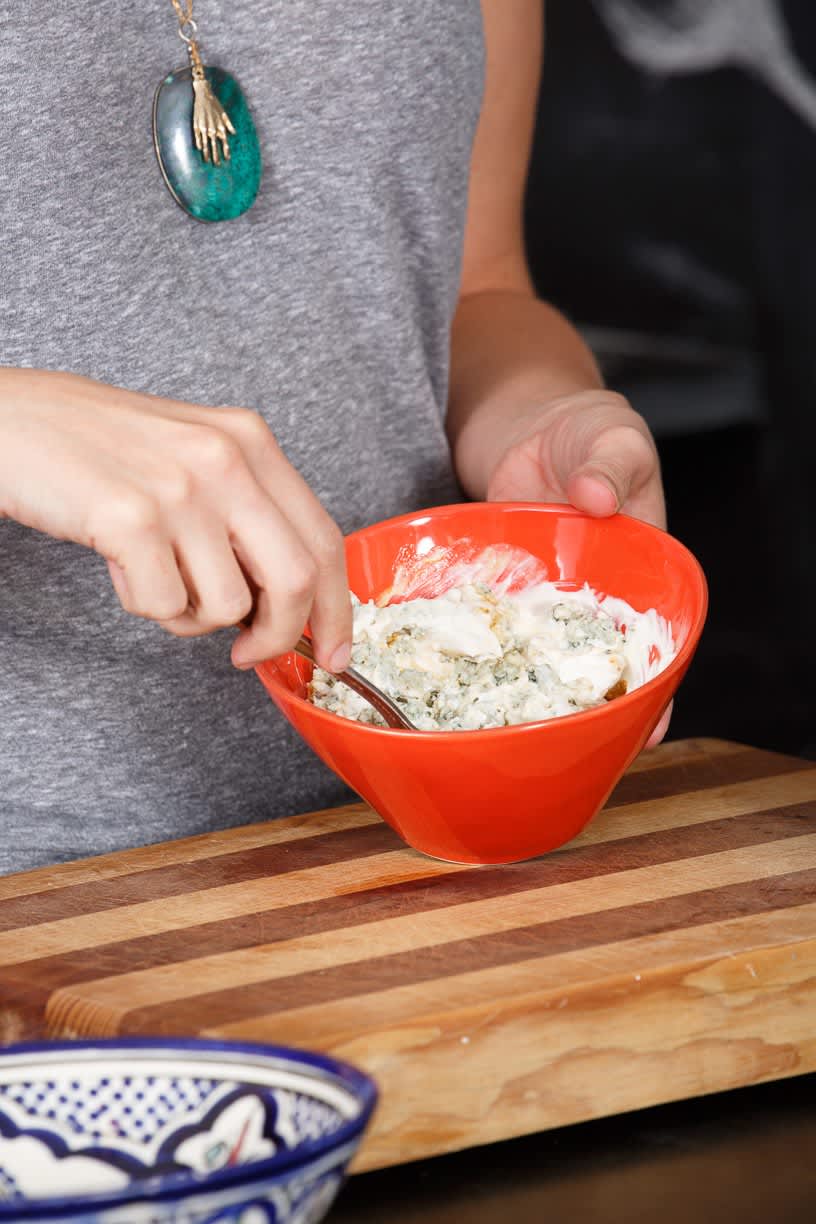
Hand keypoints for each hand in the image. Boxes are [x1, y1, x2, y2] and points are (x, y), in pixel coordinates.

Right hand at [0, 370, 351, 671]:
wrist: (12, 422)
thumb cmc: (102, 452)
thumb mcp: (194, 458)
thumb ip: (248, 516)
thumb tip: (292, 603)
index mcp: (250, 441)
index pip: (323, 539)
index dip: (338, 608)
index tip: (336, 652)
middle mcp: (225, 458)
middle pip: (294, 580)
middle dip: (278, 635)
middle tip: (246, 653)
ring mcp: (179, 487)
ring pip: (225, 604)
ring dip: (189, 615)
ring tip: (153, 572)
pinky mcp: (130, 518)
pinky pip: (165, 605)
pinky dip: (142, 603)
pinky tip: (119, 564)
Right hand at [192, 76, 235, 164]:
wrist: (204, 95)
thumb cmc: (215, 104)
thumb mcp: (225, 114)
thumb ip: (229, 124)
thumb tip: (233, 133)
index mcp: (220, 127)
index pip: (224, 143)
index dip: (226, 151)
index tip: (227, 159)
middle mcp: (213, 129)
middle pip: (215, 146)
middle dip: (216, 156)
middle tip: (217, 165)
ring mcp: (204, 127)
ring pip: (206, 143)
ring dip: (206, 153)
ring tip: (206, 161)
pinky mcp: (196, 124)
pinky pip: (198, 136)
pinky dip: (199, 143)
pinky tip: (199, 149)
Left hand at [486, 388, 669, 744]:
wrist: (523, 422)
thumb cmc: (584, 429)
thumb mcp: (613, 436)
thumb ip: (609, 465)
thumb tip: (596, 496)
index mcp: (638, 572)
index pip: (654, 642)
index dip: (655, 689)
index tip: (648, 728)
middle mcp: (589, 599)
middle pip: (595, 668)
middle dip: (588, 712)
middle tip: (575, 751)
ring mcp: (540, 600)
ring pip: (537, 658)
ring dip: (525, 695)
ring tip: (513, 738)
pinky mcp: (495, 590)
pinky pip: (487, 626)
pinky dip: (474, 650)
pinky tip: (451, 678)